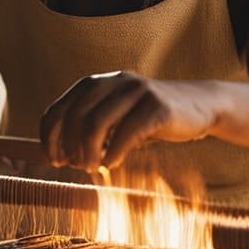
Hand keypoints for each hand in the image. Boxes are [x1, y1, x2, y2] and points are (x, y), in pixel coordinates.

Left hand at [39, 72, 218, 170]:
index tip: (54, 160)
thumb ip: (88, 131)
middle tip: (77, 167)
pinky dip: (114, 154)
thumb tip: (52, 155)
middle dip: (70, 148)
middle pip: (75, 118)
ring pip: (96, 124)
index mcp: (96, 83)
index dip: (50, 138)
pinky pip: (126, 133)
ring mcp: (136, 91)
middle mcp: (113, 82)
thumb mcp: (115, 120)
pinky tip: (114, 163)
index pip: (58, 110)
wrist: (199, 107)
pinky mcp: (157, 106)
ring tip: (94, 167)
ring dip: (89, 153)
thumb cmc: (149, 119)